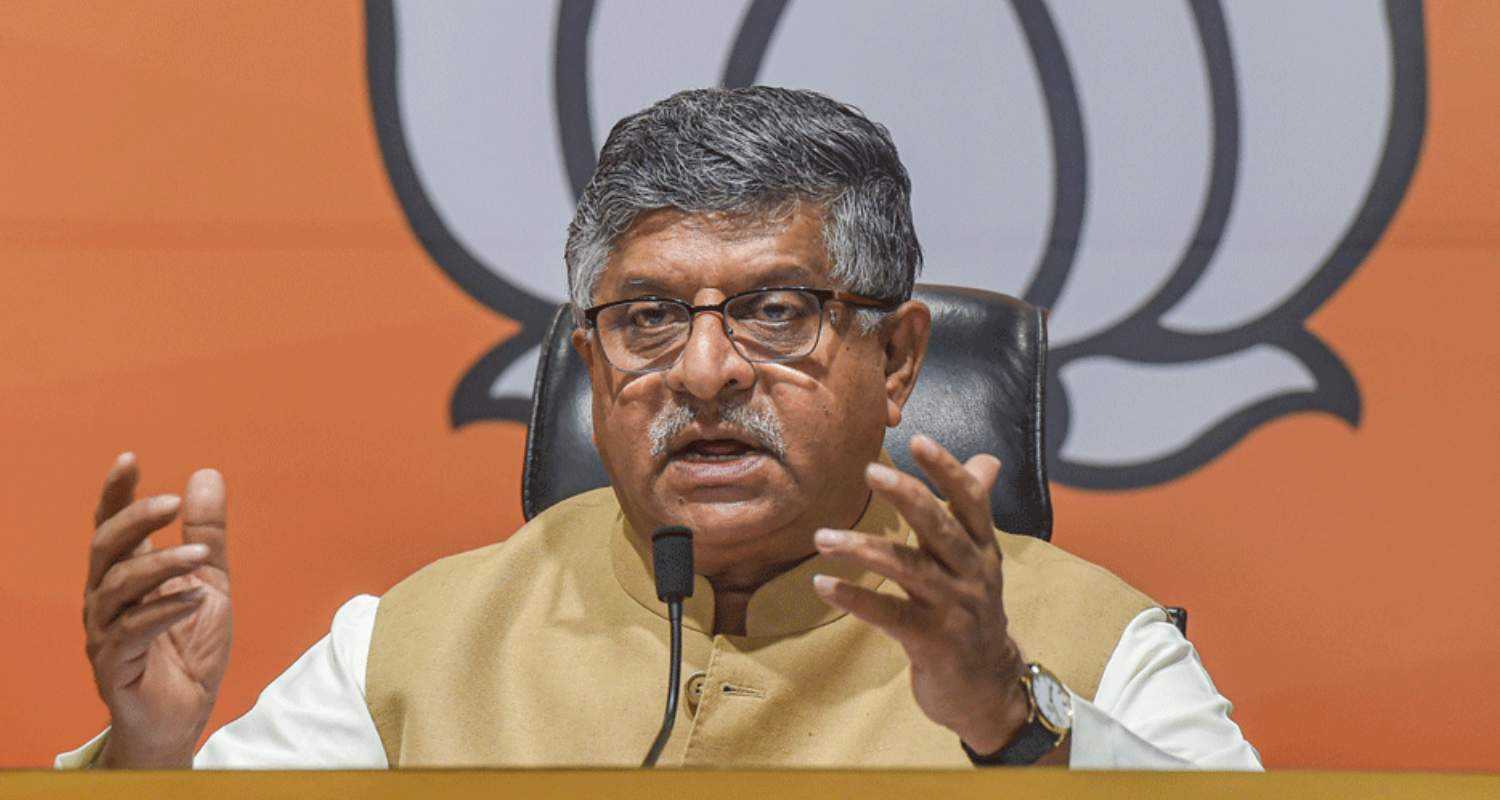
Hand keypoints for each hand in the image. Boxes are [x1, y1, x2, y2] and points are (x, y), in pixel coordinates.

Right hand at [84, 452, 231, 767]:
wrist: (185, 715)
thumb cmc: (188, 648)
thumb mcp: (211, 581)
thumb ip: (208, 534)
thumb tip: (206, 475)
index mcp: (126, 575)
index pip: (112, 525)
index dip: (116, 493)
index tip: (129, 459)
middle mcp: (107, 599)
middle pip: (105, 548)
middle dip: (135, 521)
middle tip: (172, 503)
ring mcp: (106, 632)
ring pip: (119, 587)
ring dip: (161, 566)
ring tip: (200, 557)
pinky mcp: (116, 665)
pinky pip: (133, 631)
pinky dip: (165, 611)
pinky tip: (195, 599)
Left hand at [811, 434, 1029, 753]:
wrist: (987, 688)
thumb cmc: (973, 612)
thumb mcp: (980, 560)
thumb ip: (974, 510)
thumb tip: (987, 459)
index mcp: (984, 549)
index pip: (971, 501)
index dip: (947, 469)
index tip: (918, 439)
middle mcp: (974, 575)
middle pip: (940, 527)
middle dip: (908, 497)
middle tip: (870, 471)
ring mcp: (955, 610)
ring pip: (909, 570)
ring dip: (862, 549)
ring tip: (821, 536)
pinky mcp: (933, 643)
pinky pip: (889, 615)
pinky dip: (855, 598)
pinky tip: (823, 584)